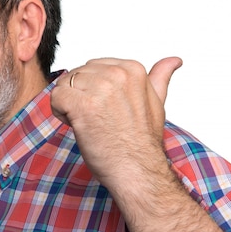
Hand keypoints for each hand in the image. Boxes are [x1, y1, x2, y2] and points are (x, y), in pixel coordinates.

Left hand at [50, 57, 181, 188]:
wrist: (137, 170)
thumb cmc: (142, 142)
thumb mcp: (156, 103)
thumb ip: (159, 78)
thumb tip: (174, 60)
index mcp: (133, 69)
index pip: (92, 67)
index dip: (93, 90)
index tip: (108, 109)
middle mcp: (117, 74)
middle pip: (77, 75)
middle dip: (80, 96)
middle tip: (98, 119)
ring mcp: (100, 88)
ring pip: (64, 85)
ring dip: (69, 105)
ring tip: (89, 123)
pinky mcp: (83, 104)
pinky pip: (56, 97)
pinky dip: (59, 113)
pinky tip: (77, 126)